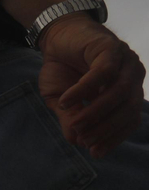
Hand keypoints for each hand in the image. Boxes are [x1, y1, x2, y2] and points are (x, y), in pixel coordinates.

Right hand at [37, 16, 145, 156]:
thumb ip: (72, 119)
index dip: (114, 137)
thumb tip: (77, 142)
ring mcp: (125, 61)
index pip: (129, 120)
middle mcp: (132, 77)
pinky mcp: (110, 48)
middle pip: (128, 109)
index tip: (95, 152)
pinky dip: (84, 90)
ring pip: (118, 93)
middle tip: (84, 139)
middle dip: (106, 128)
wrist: (56, 37)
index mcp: (126, 91)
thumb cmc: (62, 68)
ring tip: (75, 124)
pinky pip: (102, 74)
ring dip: (96, 112)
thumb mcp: (62, 100)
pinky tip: (67, 102)